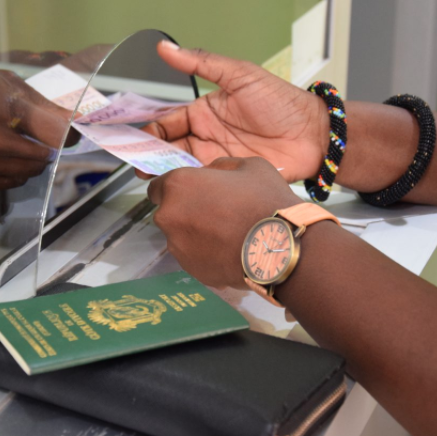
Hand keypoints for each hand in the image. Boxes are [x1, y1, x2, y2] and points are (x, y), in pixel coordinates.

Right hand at [0, 66, 71, 191]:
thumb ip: (33, 103)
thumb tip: (69, 119)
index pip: (47, 146)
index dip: (59, 137)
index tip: (62, 131)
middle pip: (40, 163)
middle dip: (44, 149)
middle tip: (37, 135)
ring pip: (26, 175)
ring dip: (30, 162)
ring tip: (18, 143)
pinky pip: (8, 183)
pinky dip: (13, 171)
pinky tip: (2, 154)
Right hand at [139, 41, 329, 182]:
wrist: (314, 135)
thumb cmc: (282, 102)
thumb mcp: (240, 75)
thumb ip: (202, 63)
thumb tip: (166, 47)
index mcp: (205, 111)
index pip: (168, 122)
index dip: (149, 131)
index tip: (134, 138)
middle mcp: (207, 135)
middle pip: (169, 148)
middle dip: (150, 156)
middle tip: (136, 162)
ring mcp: (216, 157)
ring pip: (181, 167)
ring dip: (165, 172)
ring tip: (150, 177)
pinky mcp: (228, 177)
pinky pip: (201, 182)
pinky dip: (188, 184)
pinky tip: (178, 186)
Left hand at [148, 157, 300, 289]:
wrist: (279, 247)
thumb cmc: (263, 200)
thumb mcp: (247, 166)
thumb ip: (219, 167)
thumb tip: (209, 174)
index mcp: (178, 185)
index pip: (157, 187)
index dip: (174, 189)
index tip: (192, 192)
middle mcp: (169, 216)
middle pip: (168, 212)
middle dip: (185, 211)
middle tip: (215, 212)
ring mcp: (177, 247)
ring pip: (180, 236)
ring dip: (195, 233)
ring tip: (226, 234)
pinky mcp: (191, 270)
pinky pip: (193, 256)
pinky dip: (205, 253)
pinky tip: (229, 251)